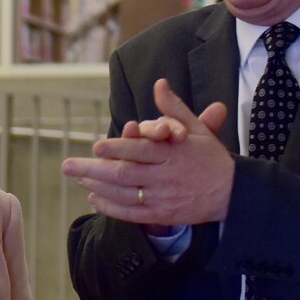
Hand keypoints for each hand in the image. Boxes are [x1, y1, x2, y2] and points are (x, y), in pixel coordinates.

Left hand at [60, 79, 232, 226]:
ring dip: (98, 187)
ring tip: (77, 178)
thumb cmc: (211, 158)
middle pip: (124, 174)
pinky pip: (132, 213)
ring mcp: (163, 198)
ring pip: (124, 195)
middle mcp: (166, 177)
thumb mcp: (196, 129)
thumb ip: (173, 108)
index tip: (97, 145)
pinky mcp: (163, 215)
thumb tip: (159, 83)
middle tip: (67, 165)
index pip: (141, 150)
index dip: (118, 148)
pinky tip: (94, 198)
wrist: (232, 193)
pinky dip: (111, 207)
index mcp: (173, 153)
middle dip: (93, 170)